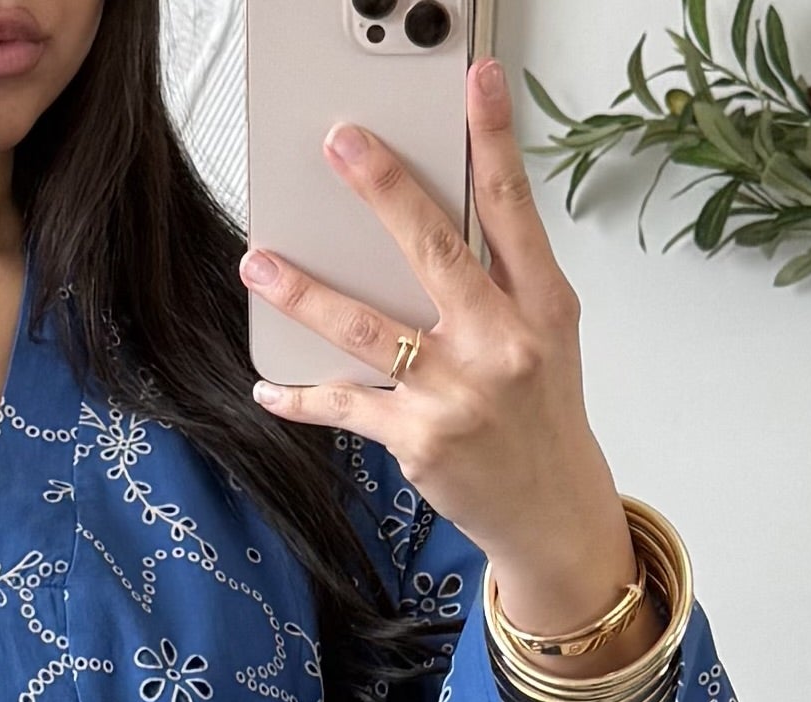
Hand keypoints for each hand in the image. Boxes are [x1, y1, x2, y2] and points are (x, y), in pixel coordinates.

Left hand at [242, 61, 635, 650]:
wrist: (550, 511)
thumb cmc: (541, 413)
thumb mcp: (546, 335)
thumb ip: (503, 276)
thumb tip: (435, 219)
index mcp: (540, 305)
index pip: (514, 208)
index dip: (494, 139)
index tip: (477, 81)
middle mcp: (501, 344)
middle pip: (434, 251)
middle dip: (383, 191)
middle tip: (340, 145)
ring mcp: (457, 393)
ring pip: (368, 328)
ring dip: (306, 293)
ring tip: (261, 263)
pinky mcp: (419, 440)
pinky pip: (347, 407)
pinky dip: (303, 397)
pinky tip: (270, 387)